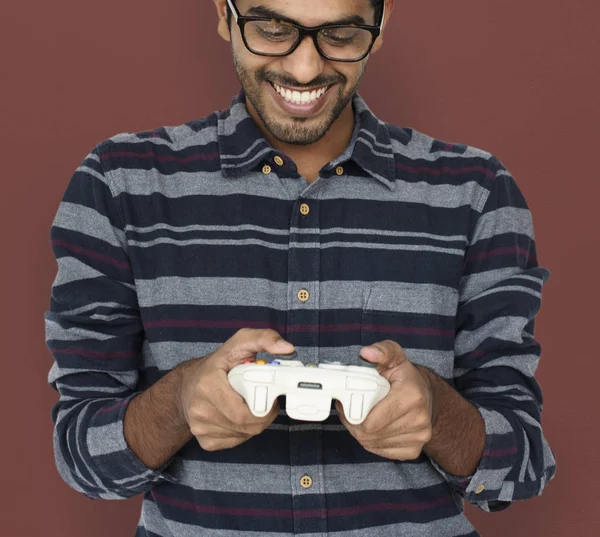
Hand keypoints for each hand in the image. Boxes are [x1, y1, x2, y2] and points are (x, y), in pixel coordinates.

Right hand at [177, 328, 294, 451]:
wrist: (188, 385)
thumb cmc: (217, 365)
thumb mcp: (239, 343)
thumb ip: (264, 339)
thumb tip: (286, 348)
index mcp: (208, 385)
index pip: (244, 412)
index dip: (264, 408)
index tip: (270, 396)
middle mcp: (199, 409)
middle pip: (246, 426)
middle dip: (263, 416)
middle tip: (266, 401)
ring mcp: (200, 427)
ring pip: (243, 435)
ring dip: (254, 423)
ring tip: (250, 405)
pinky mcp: (204, 440)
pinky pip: (235, 441)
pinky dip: (243, 431)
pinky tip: (239, 416)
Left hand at [335, 340, 435, 459]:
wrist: (426, 395)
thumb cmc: (405, 376)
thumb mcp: (394, 356)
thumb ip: (381, 351)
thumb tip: (367, 353)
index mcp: (411, 396)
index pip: (371, 421)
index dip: (352, 414)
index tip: (346, 403)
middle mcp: (419, 419)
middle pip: (370, 434)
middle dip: (354, 423)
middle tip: (349, 410)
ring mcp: (418, 437)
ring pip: (374, 444)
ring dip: (361, 433)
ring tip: (360, 417)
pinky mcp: (414, 449)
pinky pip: (382, 451)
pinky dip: (372, 442)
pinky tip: (372, 428)